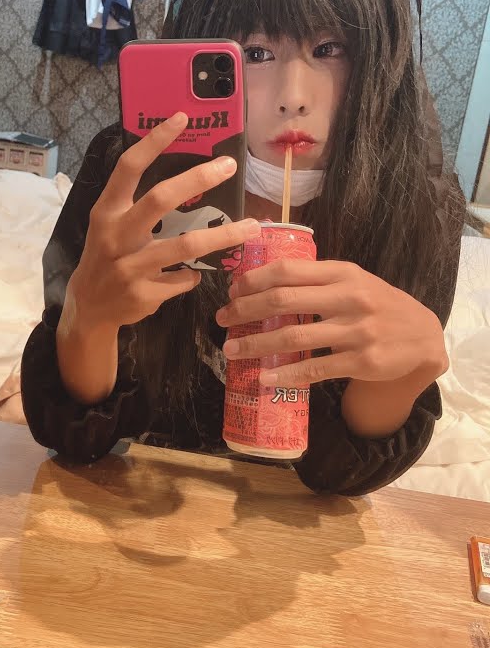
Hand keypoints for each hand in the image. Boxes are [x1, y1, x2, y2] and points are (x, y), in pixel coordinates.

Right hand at [68, 112, 259, 330]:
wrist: (88, 307)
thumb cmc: (106, 255)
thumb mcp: (109, 224)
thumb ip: (137, 202)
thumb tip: (187, 173)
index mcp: (107, 210)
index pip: (129, 167)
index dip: (154, 141)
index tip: (181, 118)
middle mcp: (115, 235)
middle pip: (160, 199)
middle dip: (197, 179)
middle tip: (229, 165)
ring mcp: (128, 267)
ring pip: (185, 246)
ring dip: (222, 235)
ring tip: (252, 227)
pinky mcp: (143, 294)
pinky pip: (183, 279)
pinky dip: (193, 275)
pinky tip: (194, 275)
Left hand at [216, 259, 448, 390]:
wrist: (423, 335)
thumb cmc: (378, 304)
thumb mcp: (354, 280)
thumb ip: (317, 279)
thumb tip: (263, 281)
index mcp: (343, 273)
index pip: (288, 270)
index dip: (254, 279)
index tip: (232, 290)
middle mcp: (349, 298)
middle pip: (284, 300)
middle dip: (246, 309)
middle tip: (222, 318)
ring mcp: (356, 331)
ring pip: (294, 336)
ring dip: (257, 344)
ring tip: (232, 349)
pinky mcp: (361, 361)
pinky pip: (315, 369)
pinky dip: (286, 374)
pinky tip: (265, 377)